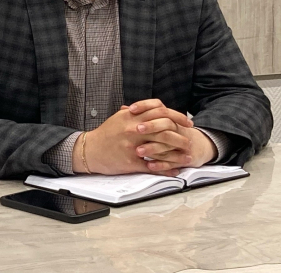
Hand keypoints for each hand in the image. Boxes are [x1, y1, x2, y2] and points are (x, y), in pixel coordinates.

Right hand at [76, 99, 193, 175]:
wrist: (90, 150)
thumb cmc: (106, 134)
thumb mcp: (120, 118)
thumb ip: (138, 113)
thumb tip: (156, 109)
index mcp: (131, 117)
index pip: (159, 111)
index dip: (176, 116)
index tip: (186, 122)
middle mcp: (132, 130)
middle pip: (164, 130)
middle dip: (181, 136)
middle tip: (190, 140)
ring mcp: (132, 146)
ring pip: (161, 149)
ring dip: (178, 154)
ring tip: (187, 156)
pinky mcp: (130, 162)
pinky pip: (153, 166)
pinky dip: (167, 169)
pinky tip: (175, 170)